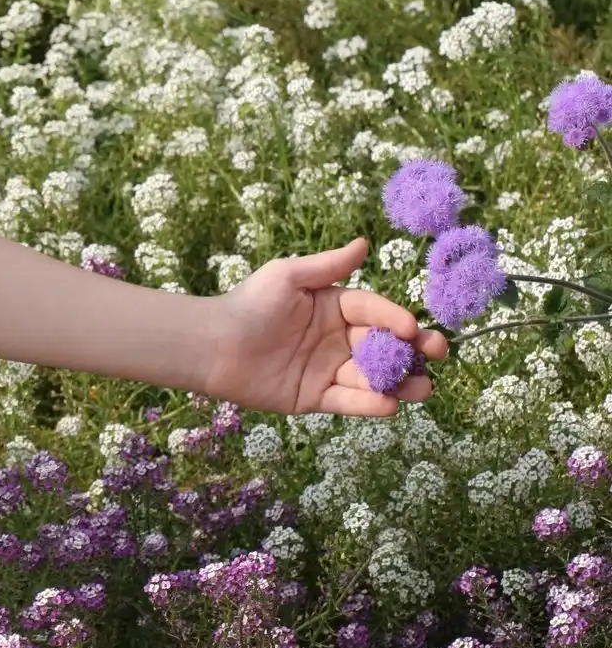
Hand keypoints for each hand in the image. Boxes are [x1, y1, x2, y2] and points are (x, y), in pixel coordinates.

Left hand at [205, 237, 449, 416]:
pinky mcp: (315, 398)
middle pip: (384, 345)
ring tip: (422, 387)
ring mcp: (328, 369)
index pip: (373, 311)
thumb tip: (364, 243)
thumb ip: (328, 265)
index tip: (410, 327)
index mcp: (333, 307)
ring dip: (401, 382)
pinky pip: (349, 402)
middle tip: (437, 352)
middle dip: (414, 350)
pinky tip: (388, 404)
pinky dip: (370, 404)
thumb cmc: (248, 304)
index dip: (394, 318)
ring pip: (374, 377)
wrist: (211, 345)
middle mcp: (336, 338)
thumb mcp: (288, 277)